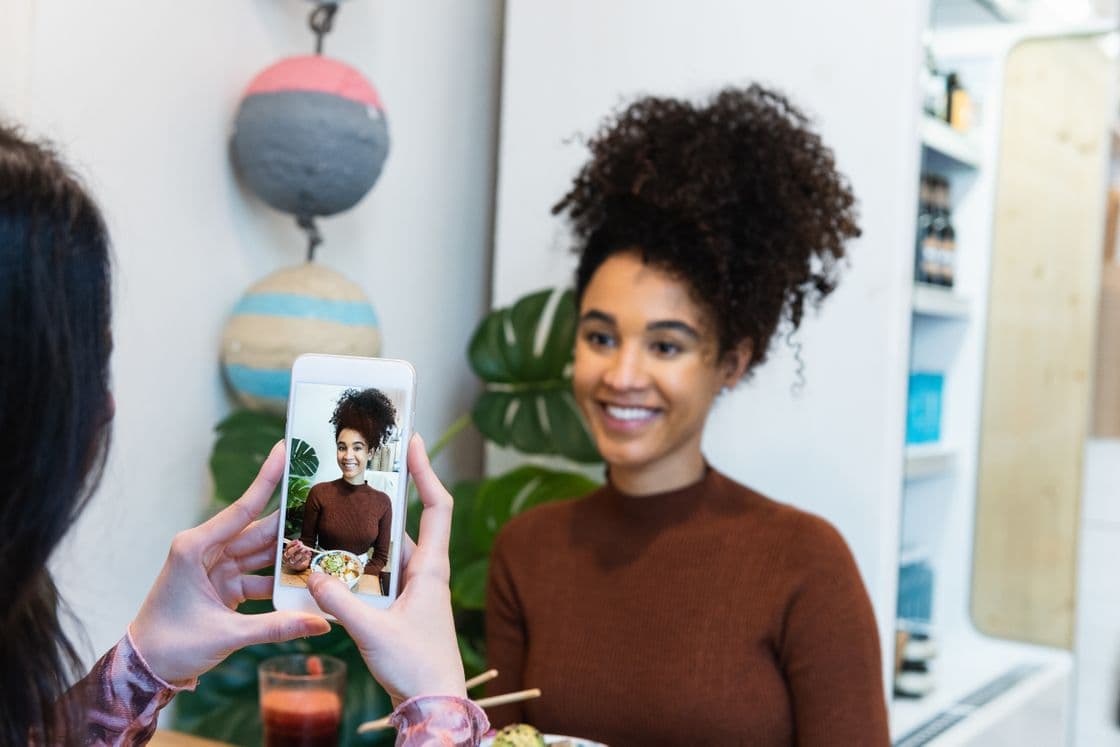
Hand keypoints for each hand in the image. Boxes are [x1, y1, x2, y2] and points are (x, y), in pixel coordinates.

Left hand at [130, 442, 330, 683]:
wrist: (145, 670)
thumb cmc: (170, 645)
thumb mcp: (226, 635)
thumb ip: (276, 626)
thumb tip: (321, 623)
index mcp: (195, 548)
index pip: (242, 508)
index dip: (267, 478)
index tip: (285, 449)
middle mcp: (206, 550)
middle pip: (258, 530)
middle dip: (292, 521)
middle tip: (326, 502)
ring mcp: (216, 567)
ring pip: (262, 553)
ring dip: (291, 554)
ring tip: (327, 543)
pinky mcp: (223, 585)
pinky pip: (259, 575)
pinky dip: (280, 580)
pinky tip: (307, 580)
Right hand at [307, 434, 464, 705]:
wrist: (433, 706)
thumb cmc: (417, 668)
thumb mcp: (372, 632)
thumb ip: (339, 603)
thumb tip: (311, 575)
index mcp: (431, 569)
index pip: (436, 506)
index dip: (426, 472)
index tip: (412, 442)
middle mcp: (425, 573)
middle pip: (405, 523)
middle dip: (380, 498)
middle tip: (355, 471)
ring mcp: (414, 590)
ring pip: (385, 552)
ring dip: (361, 537)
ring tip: (331, 513)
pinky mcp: (401, 608)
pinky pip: (377, 576)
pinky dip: (356, 568)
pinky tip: (329, 566)